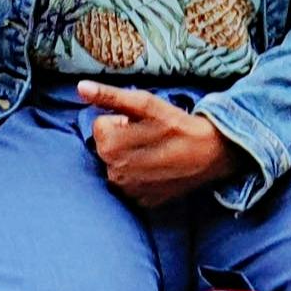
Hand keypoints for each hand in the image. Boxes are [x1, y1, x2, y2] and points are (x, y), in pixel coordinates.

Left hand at [78, 82, 237, 209]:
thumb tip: (80, 87)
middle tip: (148, 136)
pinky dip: (139, 175)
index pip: (99, 127)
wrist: (211, 153)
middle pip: (106, 148)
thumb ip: (109, 96)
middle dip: (122, 139)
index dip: (119, 121)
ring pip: (117, 165)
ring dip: (130, 157)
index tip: (139, 123)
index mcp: (111, 148)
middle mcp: (115, 174)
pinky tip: (157, 168)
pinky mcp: (141, 202)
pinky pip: (129, 183)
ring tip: (154, 151)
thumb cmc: (176, 124)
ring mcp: (128, 191)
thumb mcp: (144, 103)